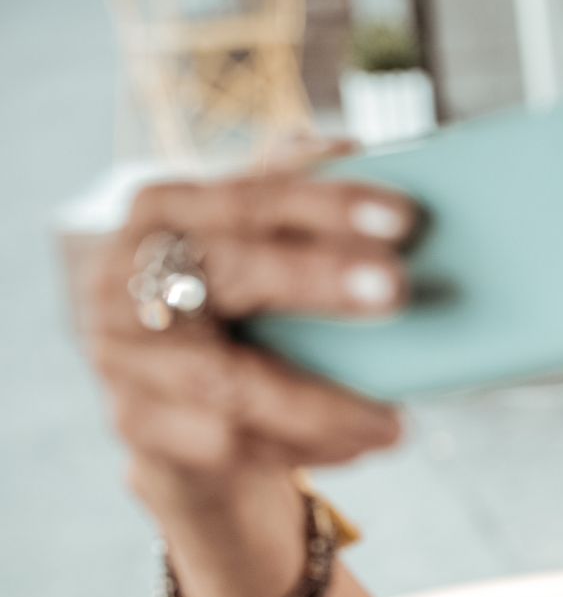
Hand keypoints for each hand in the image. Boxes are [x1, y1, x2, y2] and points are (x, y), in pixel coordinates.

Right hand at [86, 169, 419, 512]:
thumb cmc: (238, 309)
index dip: (323, 204)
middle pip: (229, 273)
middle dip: (317, 280)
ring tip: (394, 422)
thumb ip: (292, 198)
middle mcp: (128, 274)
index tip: (404, 217)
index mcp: (166, 214)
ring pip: (229, 382)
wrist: (178, 405)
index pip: (247, 200)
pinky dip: (301, 449)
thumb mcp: (258, 247)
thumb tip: (351, 148)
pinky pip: (226, 445)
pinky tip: (353, 446)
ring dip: (322, 405)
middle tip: (399, 291)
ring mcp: (123, 353)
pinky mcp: (135, 423)